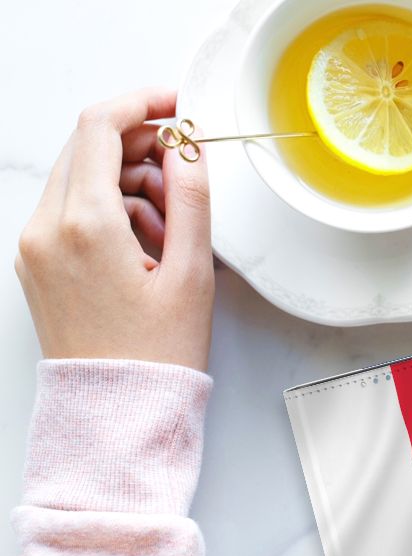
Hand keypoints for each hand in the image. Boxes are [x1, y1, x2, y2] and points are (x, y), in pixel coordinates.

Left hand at [15, 88, 213, 371]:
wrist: (117, 412)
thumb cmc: (156, 355)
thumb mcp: (192, 272)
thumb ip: (192, 198)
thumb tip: (188, 147)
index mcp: (85, 225)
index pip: (101, 127)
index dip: (143, 103)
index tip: (176, 105)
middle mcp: (47, 229)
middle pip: (88, 148)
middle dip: (141, 147)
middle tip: (185, 173)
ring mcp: (35, 246)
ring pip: (82, 178)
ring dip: (129, 182)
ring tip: (173, 228)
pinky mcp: (37, 263)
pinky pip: (72, 210)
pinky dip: (111, 209)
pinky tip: (147, 244)